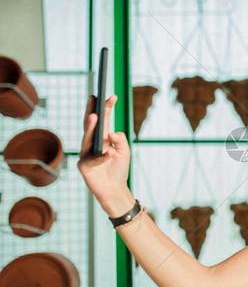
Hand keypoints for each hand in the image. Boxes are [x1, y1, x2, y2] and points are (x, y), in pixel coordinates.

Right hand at [78, 95, 134, 214]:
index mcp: (103, 138)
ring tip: (94, 116)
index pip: (105, 120)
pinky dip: (101, 156)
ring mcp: (85, 153)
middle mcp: (92, 143)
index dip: (107, 108)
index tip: (112, 96)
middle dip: (92, 111)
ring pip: (87, 138)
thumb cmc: (119, 169)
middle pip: (91, 125)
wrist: (114, 189)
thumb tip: (111, 133)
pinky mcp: (83, 165)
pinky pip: (92, 158)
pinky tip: (108, 153)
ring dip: (90, 127)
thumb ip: (121, 140)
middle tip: (94, 98)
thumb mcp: (125, 152)